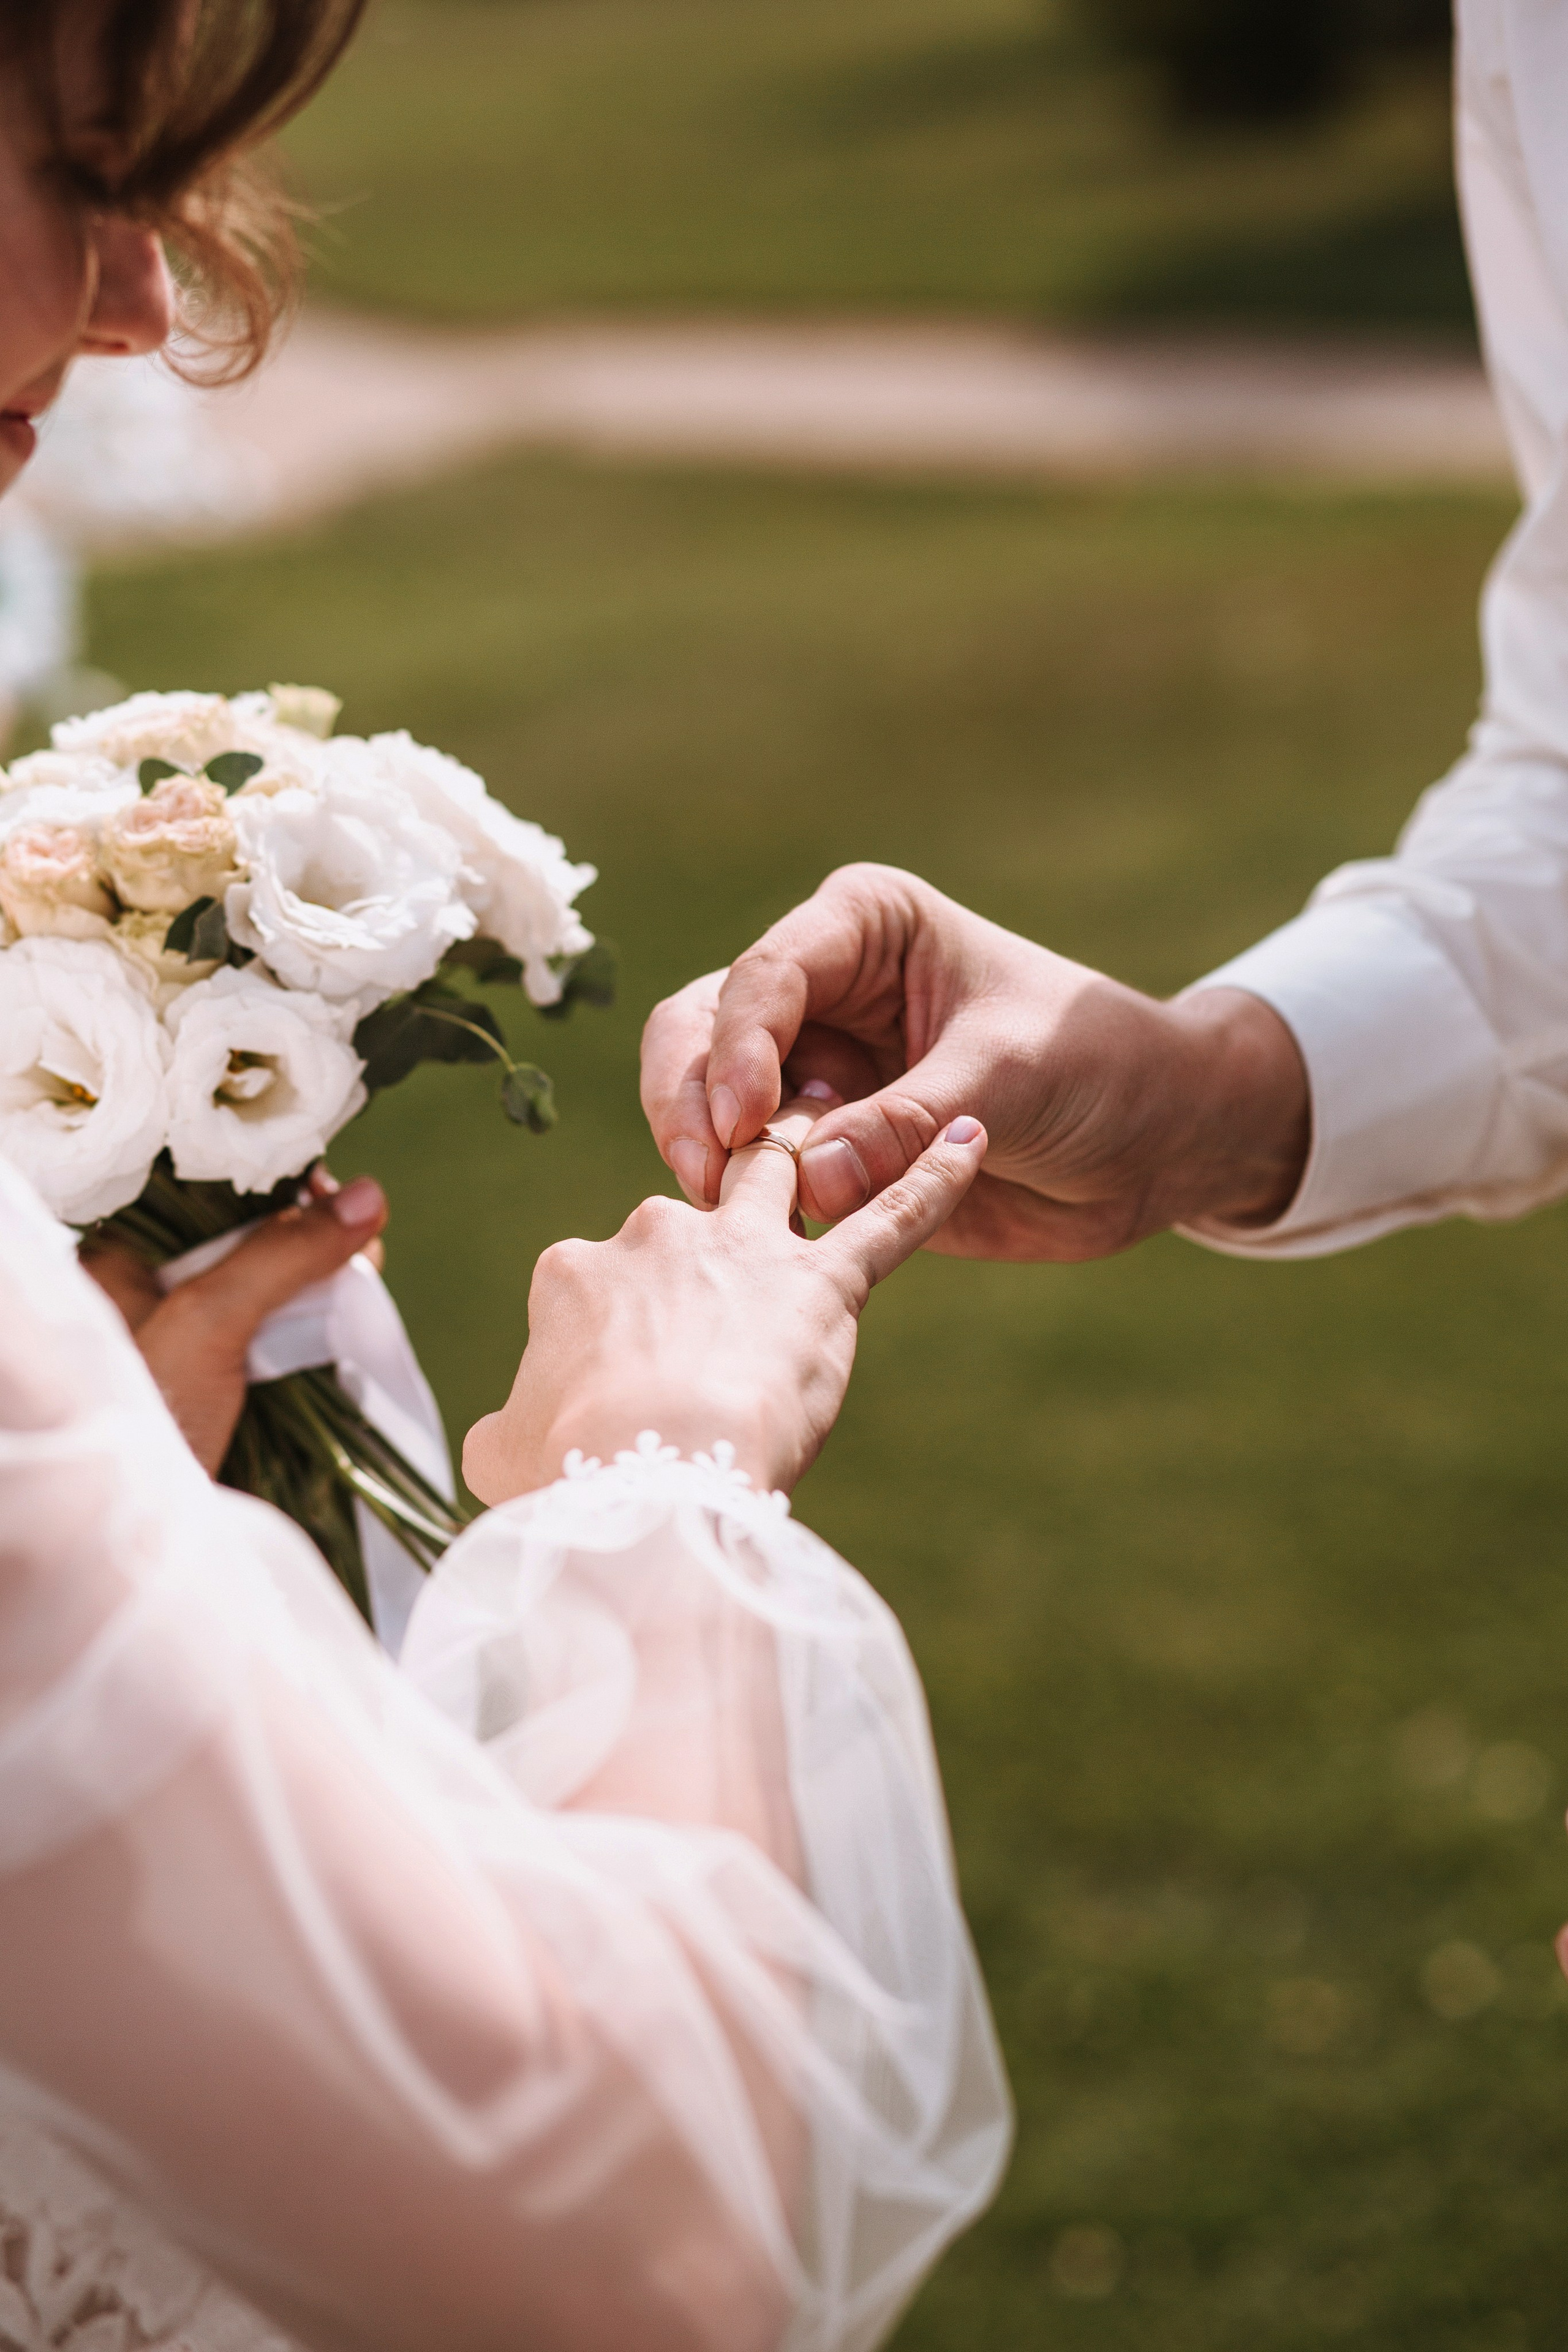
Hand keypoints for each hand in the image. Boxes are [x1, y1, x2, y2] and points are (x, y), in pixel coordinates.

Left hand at [81, 1167, 388, 1474]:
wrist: (140, 1546)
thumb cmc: (142, 1422)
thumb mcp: (206, 1322)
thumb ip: (282, 1254)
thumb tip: (368, 1195)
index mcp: (118, 1261)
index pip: (199, 1191)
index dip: (267, 1180)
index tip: (328, 1185)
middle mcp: (147, 1292)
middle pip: (241, 1235)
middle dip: (305, 1230)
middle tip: (361, 1234)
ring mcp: (187, 1341)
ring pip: (265, 1284)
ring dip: (317, 1279)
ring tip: (364, 1273)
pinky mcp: (222, 1383)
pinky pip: (275, 1333)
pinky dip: (312, 1325)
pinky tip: (347, 1318)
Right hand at [462, 1098, 987, 1502]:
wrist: (644, 1482)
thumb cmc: (568, 1478)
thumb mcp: (505, 1455)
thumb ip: (508, 1431)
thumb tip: (506, 1441)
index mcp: (576, 1271)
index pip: (603, 1273)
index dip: (619, 1322)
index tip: (623, 1386)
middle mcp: (656, 1236)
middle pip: (689, 1220)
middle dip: (706, 1251)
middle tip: (724, 1312)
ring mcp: (743, 1251)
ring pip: (779, 1179)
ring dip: (803, 1155)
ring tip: (832, 1136)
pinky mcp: (822, 1284)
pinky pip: (891, 1221)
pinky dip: (934, 1179)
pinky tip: (972, 1140)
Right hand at [641, 863, 1309, 1261]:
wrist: (1156, 1142)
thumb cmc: (1099, 1067)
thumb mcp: (1010, 1078)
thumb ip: (905, 1124)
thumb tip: (805, 1179)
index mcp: (861, 928)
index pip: (765, 977)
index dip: (736, 1050)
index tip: (742, 1125)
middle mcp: (822, 989)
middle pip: (701, 1031)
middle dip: (692, 1101)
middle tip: (710, 1178)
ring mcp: (817, 1068)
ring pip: (710, 1103)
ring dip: (709, 1156)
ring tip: (734, 1212)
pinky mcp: (827, 1144)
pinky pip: (757, 1172)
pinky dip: (747, 1202)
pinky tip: (768, 1238)